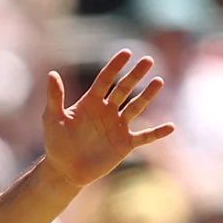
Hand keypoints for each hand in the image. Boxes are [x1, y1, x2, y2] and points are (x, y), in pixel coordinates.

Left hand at [42, 50, 174, 187]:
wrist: (64, 169)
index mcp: (91, 102)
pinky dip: (156, 133)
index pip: (105, 80)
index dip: (115, 66)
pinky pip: (144, 137)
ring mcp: (118, 126)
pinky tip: (170, 127)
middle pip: (124, 89)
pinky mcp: (125, 144)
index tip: (126, 52)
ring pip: (136, 107)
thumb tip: (52, 74)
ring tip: (158, 81)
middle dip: (135, 75)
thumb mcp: (52, 119)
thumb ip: (55, 97)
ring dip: (147, 95)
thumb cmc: (56, 142)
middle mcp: (107, 111)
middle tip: (148, 60)